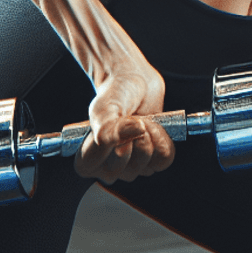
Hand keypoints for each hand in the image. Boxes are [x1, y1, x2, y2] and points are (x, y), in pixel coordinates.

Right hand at [74, 57, 174, 183]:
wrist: (136, 82)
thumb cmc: (115, 96)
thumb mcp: (103, 109)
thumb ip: (105, 128)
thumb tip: (120, 140)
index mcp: (88, 161)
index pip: (103, 166)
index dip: (116, 142)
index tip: (120, 121)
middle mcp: (108, 168)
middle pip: (128, 170)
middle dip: (135, 138)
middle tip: (132, 119)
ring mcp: (131, 166)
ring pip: (146, 166)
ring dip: (149, 136)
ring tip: (142, 120)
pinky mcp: (152, 158)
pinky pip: (163, 160)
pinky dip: (163, 140)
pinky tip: (155, 127)